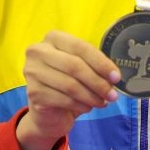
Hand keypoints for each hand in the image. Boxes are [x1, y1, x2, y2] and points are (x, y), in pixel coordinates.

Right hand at [17, 31, 119, 149]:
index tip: (116, 77)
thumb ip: (94, 66)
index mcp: (52, 38)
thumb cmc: (66, 83)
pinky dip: (80, 105)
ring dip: (91, 96)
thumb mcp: (81, 68)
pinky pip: (64, 100)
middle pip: (75, 66)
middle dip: (97, 82)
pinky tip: (87, 107)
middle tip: (112, 94)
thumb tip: (113, 76)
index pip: (80, 47)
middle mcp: (38, 52)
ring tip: (102, 102)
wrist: (48, 110)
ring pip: (70, 85)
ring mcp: (33, 72)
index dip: (101, 63)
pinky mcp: (34, 93)